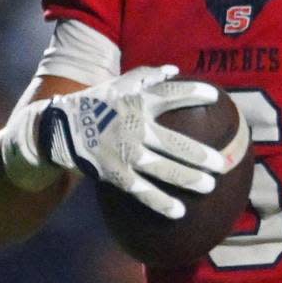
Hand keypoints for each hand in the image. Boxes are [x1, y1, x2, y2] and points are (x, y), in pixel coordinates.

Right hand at [36, 66, 232, 218]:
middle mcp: (133, 127)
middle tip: (222, 164)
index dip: (193, 93)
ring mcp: (124, 153)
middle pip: (173, 143)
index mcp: (137, 102)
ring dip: (187, 179)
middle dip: (200, 155)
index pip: (170, 95)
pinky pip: (142, 191)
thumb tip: (175, 70)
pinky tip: (179, 212)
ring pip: (162, 170)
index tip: (215, 96)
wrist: (59, 128)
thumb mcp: (119, 84)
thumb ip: (147, 76)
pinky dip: (160, 203)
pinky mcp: (115, 174)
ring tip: (210, 186)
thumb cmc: (99, 103)